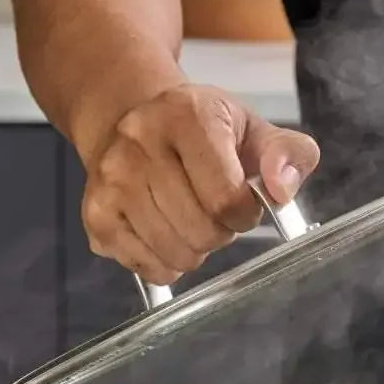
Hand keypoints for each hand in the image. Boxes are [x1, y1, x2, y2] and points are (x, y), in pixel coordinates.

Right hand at [81, 84, 319, 284]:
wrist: (131, 120)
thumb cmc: (203, 131)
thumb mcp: (254, 130)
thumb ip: (288, 154)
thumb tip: (281, 190)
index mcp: (186, 115)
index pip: (226, 197)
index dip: (245, 214)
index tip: (244, 204)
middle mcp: (139, 143)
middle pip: (201, 230)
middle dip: (221, 231)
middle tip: (214, 211)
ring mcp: (111, 180)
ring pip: (175, 254)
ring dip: (195, 249)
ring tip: (190, 218)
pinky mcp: (96, 214)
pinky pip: (148, 267)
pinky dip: (166, 263)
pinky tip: (166, 231)